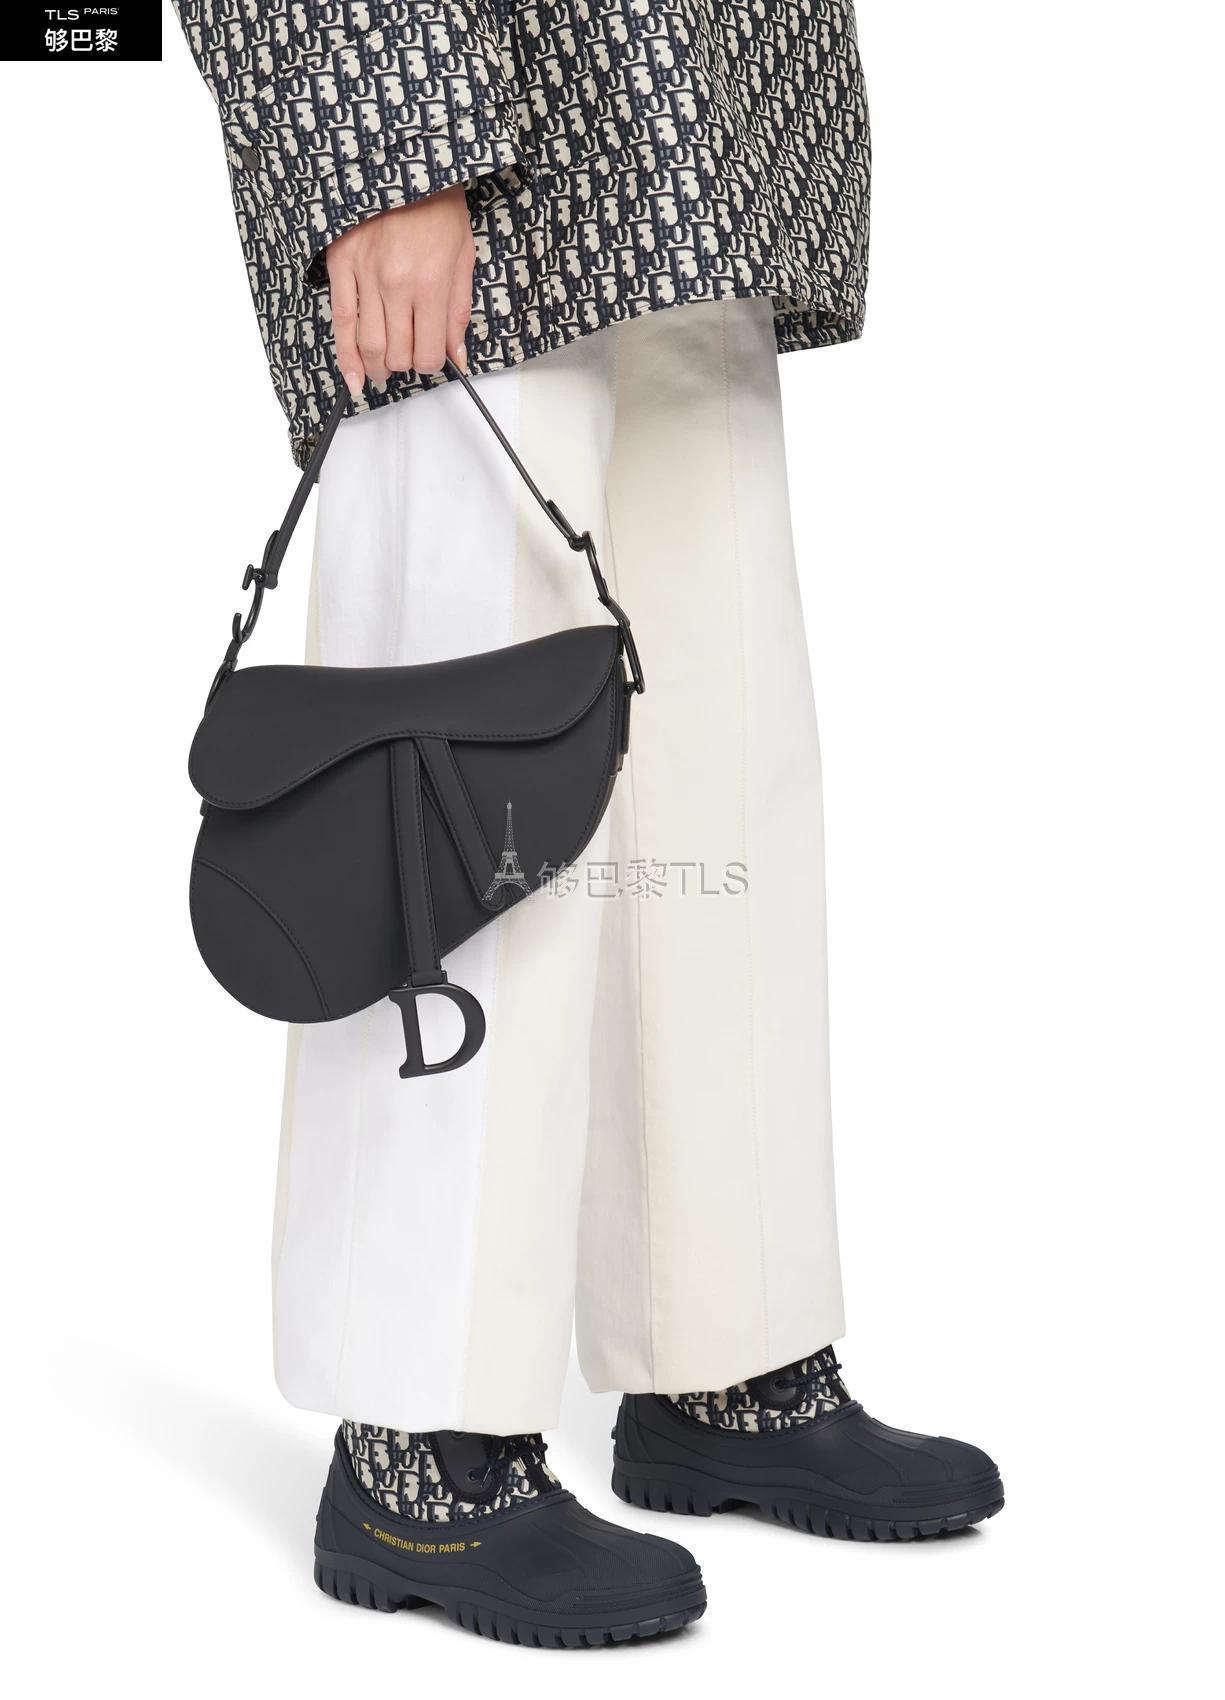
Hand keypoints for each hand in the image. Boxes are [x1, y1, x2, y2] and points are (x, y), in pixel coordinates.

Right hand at [326, 185, 475, 396]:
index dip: (431, 364)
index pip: (428, 353)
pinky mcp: (341, 265)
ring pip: (368, 344)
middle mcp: (396, 284)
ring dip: (376, 366)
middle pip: (396, 354)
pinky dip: (345, 356)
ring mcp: (364, 276)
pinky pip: (340, 321)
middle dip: (403, 366)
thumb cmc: (437, 206)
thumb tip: (458, 355)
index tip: (432, 358)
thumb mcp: (463, 257)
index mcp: (430, 284)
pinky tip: (352, 377)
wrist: (403, 161)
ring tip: (381, 372)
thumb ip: (458, 311)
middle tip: (407, 361)